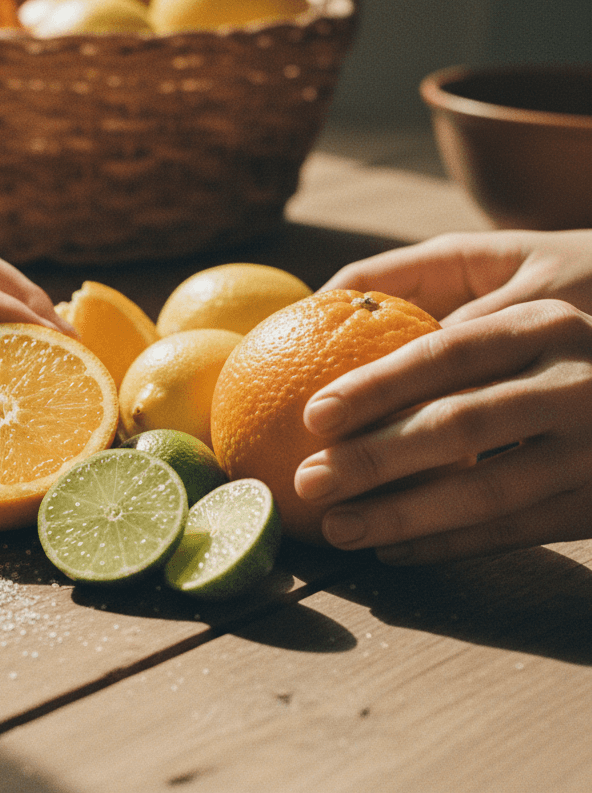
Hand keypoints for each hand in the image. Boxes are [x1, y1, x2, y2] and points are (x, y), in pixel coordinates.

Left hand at [292, 230, 591, 562]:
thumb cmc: (566, 356)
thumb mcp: (530, 319)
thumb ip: (454, 328)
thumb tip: (328, 320)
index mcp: (545, 327)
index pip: (445, 354)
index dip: (375, 385)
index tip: (312, 415)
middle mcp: (577, 384)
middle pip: (459, 425)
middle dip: (373, 458)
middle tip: (306, 480)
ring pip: (485, 492)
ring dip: (400, 515)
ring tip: (335, 528)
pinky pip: (513, 532)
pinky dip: (448, 544)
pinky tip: (392, 551)